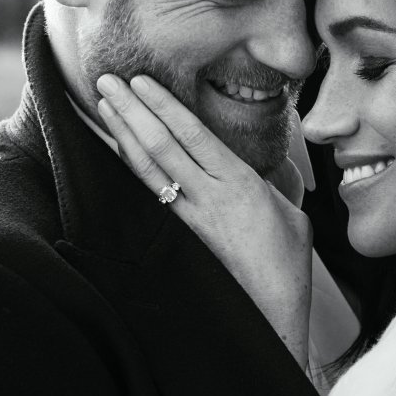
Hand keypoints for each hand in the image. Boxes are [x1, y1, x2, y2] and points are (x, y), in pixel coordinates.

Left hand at [96, 74, 311, 366]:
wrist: (271, 315)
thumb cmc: (287, 265)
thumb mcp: (291, 212)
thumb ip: (273, 181)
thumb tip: (262, 164)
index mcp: (240, 184)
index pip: (193, 134)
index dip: (164, 105)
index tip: (141, 81)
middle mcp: (210, 196)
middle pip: (162, 145)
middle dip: (132, 110)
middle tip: (107, 80)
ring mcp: (192, 217)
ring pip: (150, 169)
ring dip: (124, 134)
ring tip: (104, 105)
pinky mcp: (183, 236)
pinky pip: (153, 193)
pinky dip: (133, 167)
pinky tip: (120, 150)